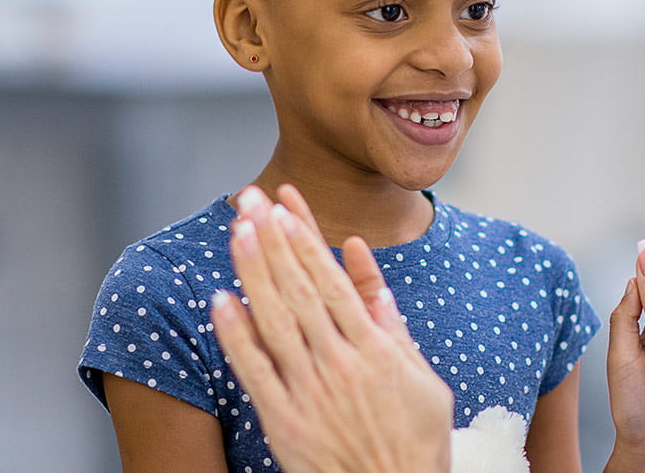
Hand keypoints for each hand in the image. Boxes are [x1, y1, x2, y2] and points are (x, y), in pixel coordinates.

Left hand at [210, 185, 450, 472]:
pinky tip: (219, 301)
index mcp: (375, 351)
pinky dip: (235, 335)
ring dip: (253, 272)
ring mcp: (309, 392)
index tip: (285, 206)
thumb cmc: (414, 445)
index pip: (332, 283)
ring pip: (274, 320)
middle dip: (273, 240)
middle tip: (249, 199)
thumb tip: (373, 280)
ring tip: (236, 231)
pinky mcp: (284, 421)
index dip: (305, 241)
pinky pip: (254, 371)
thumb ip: (396, 330)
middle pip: (298, 290)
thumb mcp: (424, 384)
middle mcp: (340, 364)